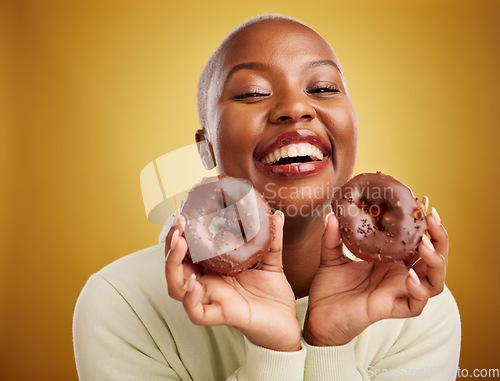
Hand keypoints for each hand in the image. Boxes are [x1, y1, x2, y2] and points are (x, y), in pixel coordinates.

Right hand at [164, 211, 300, 351]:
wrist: (286, 321)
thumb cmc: (272, 294)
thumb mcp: (272, 262)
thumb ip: (272, 240)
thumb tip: (277, 215)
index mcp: (214, 268)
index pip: (189, 250)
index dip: (181, 232)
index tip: (182, 211)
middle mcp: (208, 282)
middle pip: (176, 266)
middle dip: (171, 244)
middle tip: (178, 224)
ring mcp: (211, 299)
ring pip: (177, 288)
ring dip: (172, 266)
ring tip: (180, 245)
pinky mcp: (220, 315)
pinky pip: (196, 312)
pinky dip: (190, 299)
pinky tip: (195, 283)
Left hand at [304, 199, 447, 346]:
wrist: (319, 315)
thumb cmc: (329, 287)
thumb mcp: (330, 257)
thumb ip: (332, 237)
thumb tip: (332, 215)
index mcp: (389, 259)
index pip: (415, 239)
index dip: (423, 222)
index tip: (422, 200)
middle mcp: (399, 274)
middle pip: (433, 257)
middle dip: (438, 237)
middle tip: (429, 218)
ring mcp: (399, 292)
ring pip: (435, 281)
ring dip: (435, 261)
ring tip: (423, 245)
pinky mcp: (394, 309)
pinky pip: (417, 303)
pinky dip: (418, 289)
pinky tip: (409, 275)